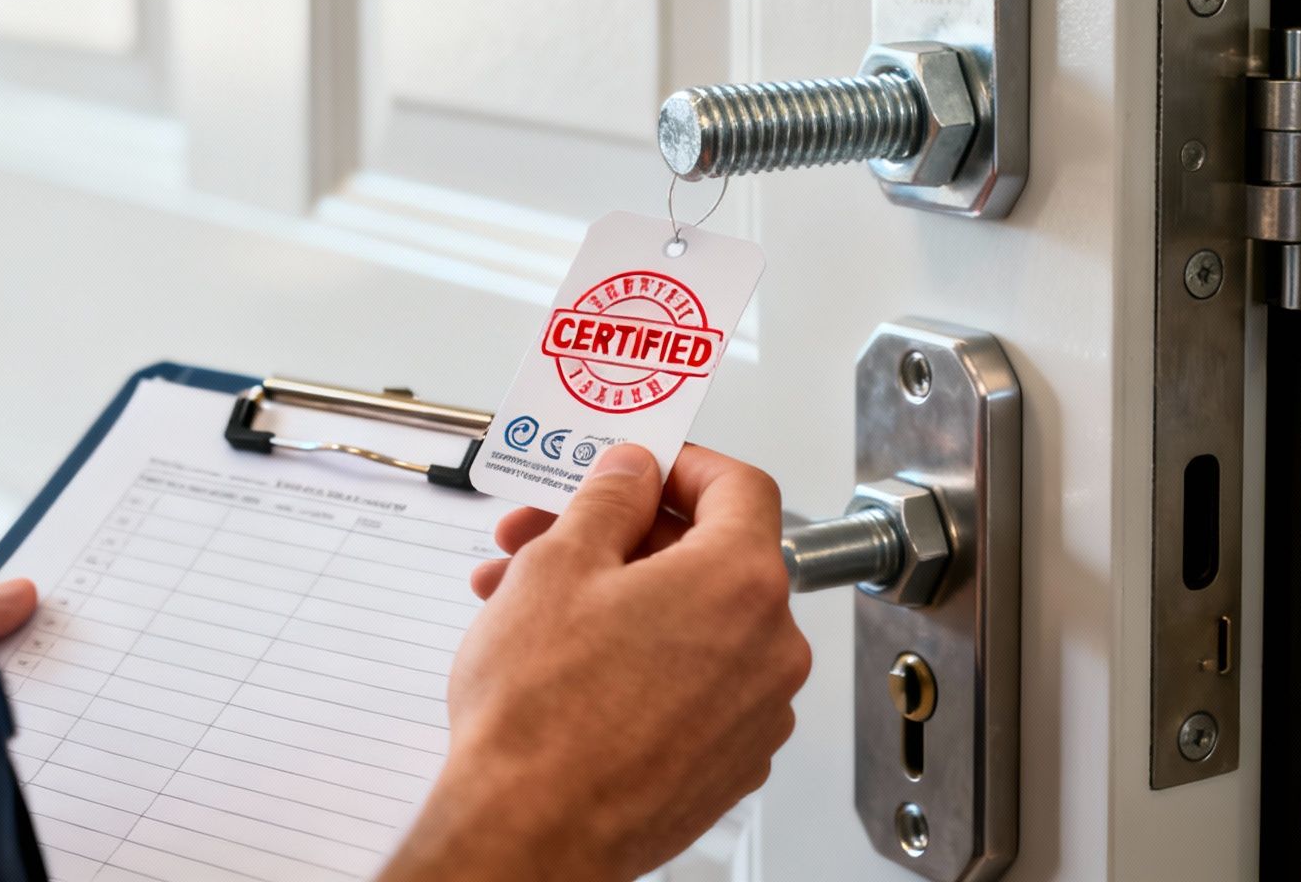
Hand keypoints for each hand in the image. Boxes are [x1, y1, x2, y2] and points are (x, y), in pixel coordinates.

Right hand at [381, 443, 810, 881]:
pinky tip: (572, 664)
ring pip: (692, 625)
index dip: (683, 465)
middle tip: (553, 534)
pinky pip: (695, 685)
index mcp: (741, 582)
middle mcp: (770, 648)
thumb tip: (633, 473)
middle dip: (622, 539)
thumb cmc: (541, 716)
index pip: (741, 486)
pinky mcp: (729, 762)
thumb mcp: (558, 565)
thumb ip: (609, 499)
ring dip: (620, 601)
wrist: (530, 835)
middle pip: (709, 557)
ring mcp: (756, 713)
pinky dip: (643, 661)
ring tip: (530, 605)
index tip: (642, 467)